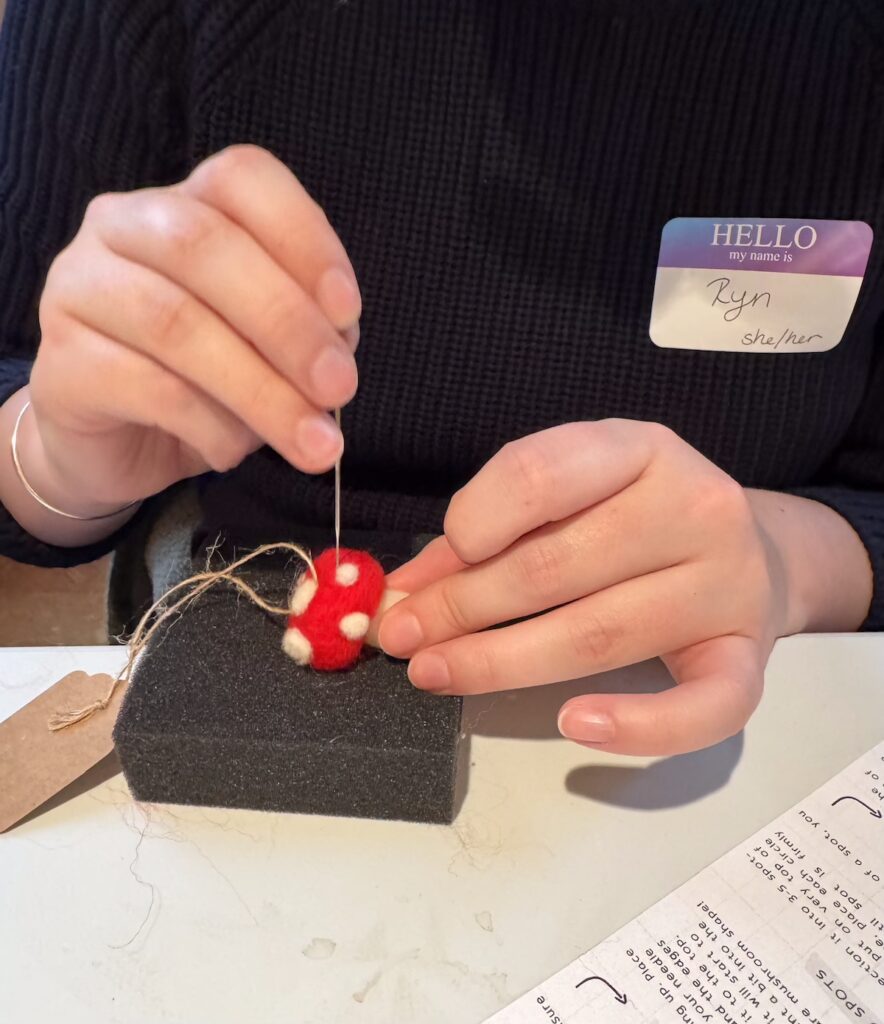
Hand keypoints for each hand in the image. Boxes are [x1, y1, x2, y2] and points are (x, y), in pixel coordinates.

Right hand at [26, 145, 359, 517]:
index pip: (241, 178)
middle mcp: (120, 226)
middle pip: (205, 245)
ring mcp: (79, 288)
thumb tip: (338, 344)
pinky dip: (209, 425)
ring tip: (310, 441)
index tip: (349, 312)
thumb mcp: (266, 347)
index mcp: (183, 202)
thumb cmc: (203, 381)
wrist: (115, 445)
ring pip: (176, 322)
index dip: (303, 238)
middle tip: (338, 387)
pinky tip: (235, 452)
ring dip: (260, 388)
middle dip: (287, 322)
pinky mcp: (60, 363)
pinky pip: (146, 387)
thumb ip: (303, 327)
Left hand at [379, 420, 872, 755]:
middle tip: (403, 636)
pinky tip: (575, 725)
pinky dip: (637, 725)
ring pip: (599, 634)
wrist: (756, 554)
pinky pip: (703, 706)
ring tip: (437, 673)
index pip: (540, 475)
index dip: (469, 524)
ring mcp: (729, 585)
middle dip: (462, 606)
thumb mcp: (571, 497)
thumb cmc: (640, 522)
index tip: (420, 572)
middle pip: (555, 566)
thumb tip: (407, 591)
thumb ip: (490, 533)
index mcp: (641, 450)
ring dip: (502, 663)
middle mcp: (696, 508)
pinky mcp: (749, 657)